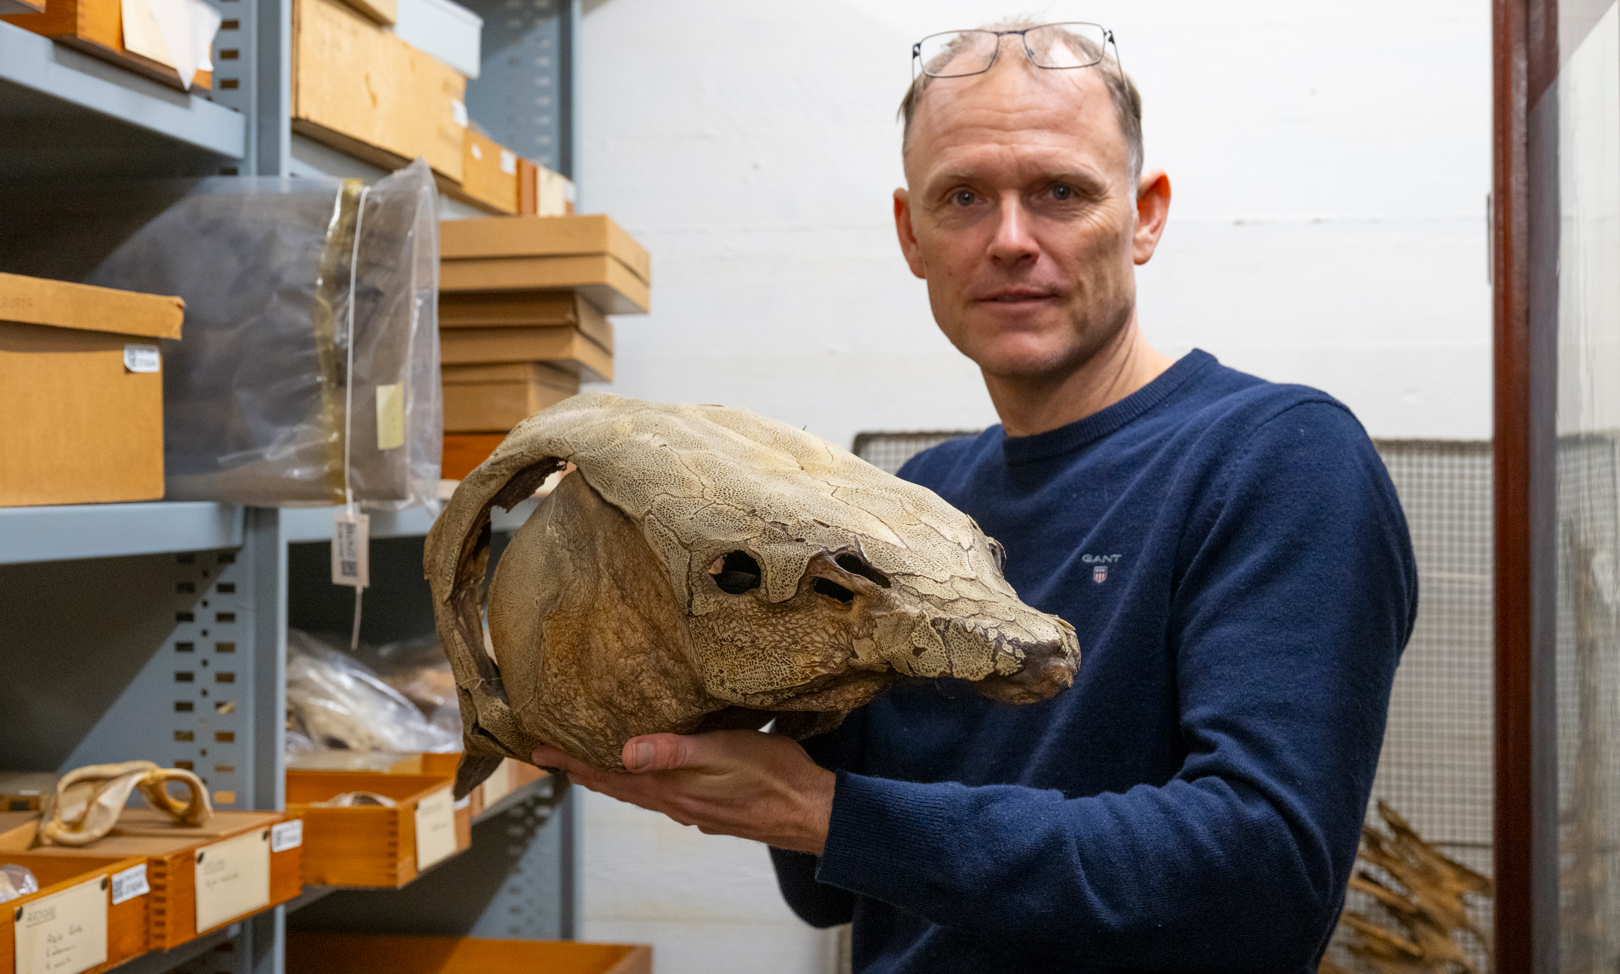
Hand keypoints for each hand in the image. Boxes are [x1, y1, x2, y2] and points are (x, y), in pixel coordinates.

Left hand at [533, 730, 835, 854]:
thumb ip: (674, 750)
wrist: (809, 812)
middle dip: (581, 768)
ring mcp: (690, 807)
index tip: (538, 750)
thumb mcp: (723, 751)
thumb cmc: (771, 776)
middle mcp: (673, 801)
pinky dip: (639, 780)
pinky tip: (646, 772)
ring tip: (588, 763)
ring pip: (636, 790)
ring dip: (609, 776)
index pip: (607, 773)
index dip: (571, 760)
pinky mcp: (708, 806)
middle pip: (615, 784)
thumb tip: (624, 751)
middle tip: (551, 755)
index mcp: (669, 787)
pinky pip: (660, 793)